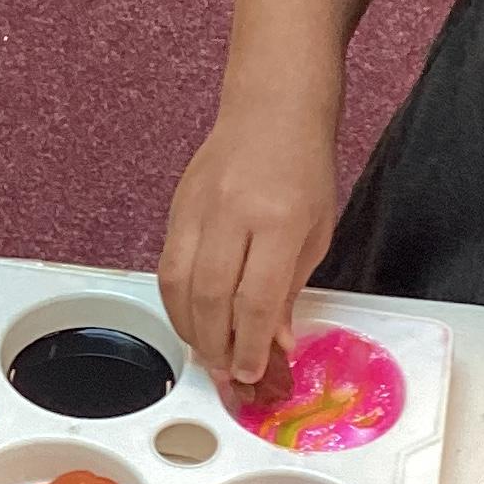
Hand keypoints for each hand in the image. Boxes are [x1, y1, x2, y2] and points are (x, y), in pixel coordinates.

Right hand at [158, 107, 337, 393]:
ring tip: (206, 353)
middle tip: (226, 372)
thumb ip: (289, 289)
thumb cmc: (303, 168)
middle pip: (209, 296)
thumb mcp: (316, 232)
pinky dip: (175, 301)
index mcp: (277, 221)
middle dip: (215, 345)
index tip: (250, 373)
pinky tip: (189, 318)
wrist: (272, 110)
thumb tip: (271, 341)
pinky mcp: (176, 206)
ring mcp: (197, 209)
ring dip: (189, 328)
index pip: (254, 299)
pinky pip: (167, 264)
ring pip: (178, 283)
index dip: (249, 345)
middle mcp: (231, 214)